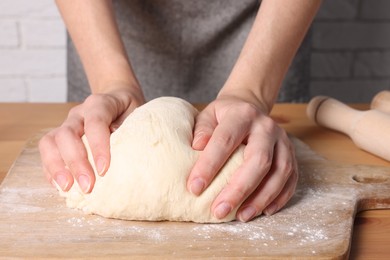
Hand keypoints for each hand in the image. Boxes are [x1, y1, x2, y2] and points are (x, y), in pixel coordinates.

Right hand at [39, 87, 144, 192]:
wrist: (119, 101)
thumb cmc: (130, 111)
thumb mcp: (137, 116)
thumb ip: (129, 131)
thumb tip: (121, 154)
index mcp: (100, 104)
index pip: (95, 122)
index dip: (98, 146)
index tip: (104, 170)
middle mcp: (79, 113)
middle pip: (67, 134)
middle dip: (75, 162)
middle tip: (87, 186)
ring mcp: (67, 125)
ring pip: (49, 142)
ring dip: (56, 167)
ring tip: (67, 188)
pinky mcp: (60, 138)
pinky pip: (47, 153)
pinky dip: (51, 170)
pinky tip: (62, 186)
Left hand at [187, 94, 297, 221]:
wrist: (251, 107)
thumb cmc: (224, 116)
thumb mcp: (209, 115)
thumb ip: (202, 130)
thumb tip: (197, 147)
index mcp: (242, 115)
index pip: (225, 140)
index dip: (210, 165)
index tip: (195, 188)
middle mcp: (266, 127)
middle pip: (259, 160)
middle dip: (239, 189)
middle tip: (219, 210)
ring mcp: (283, 141)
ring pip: (280, 172)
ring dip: (261, 198)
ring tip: (241, 216)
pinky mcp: (292, 155)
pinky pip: (291, 179)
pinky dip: (279, 198)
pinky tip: (264, 211)